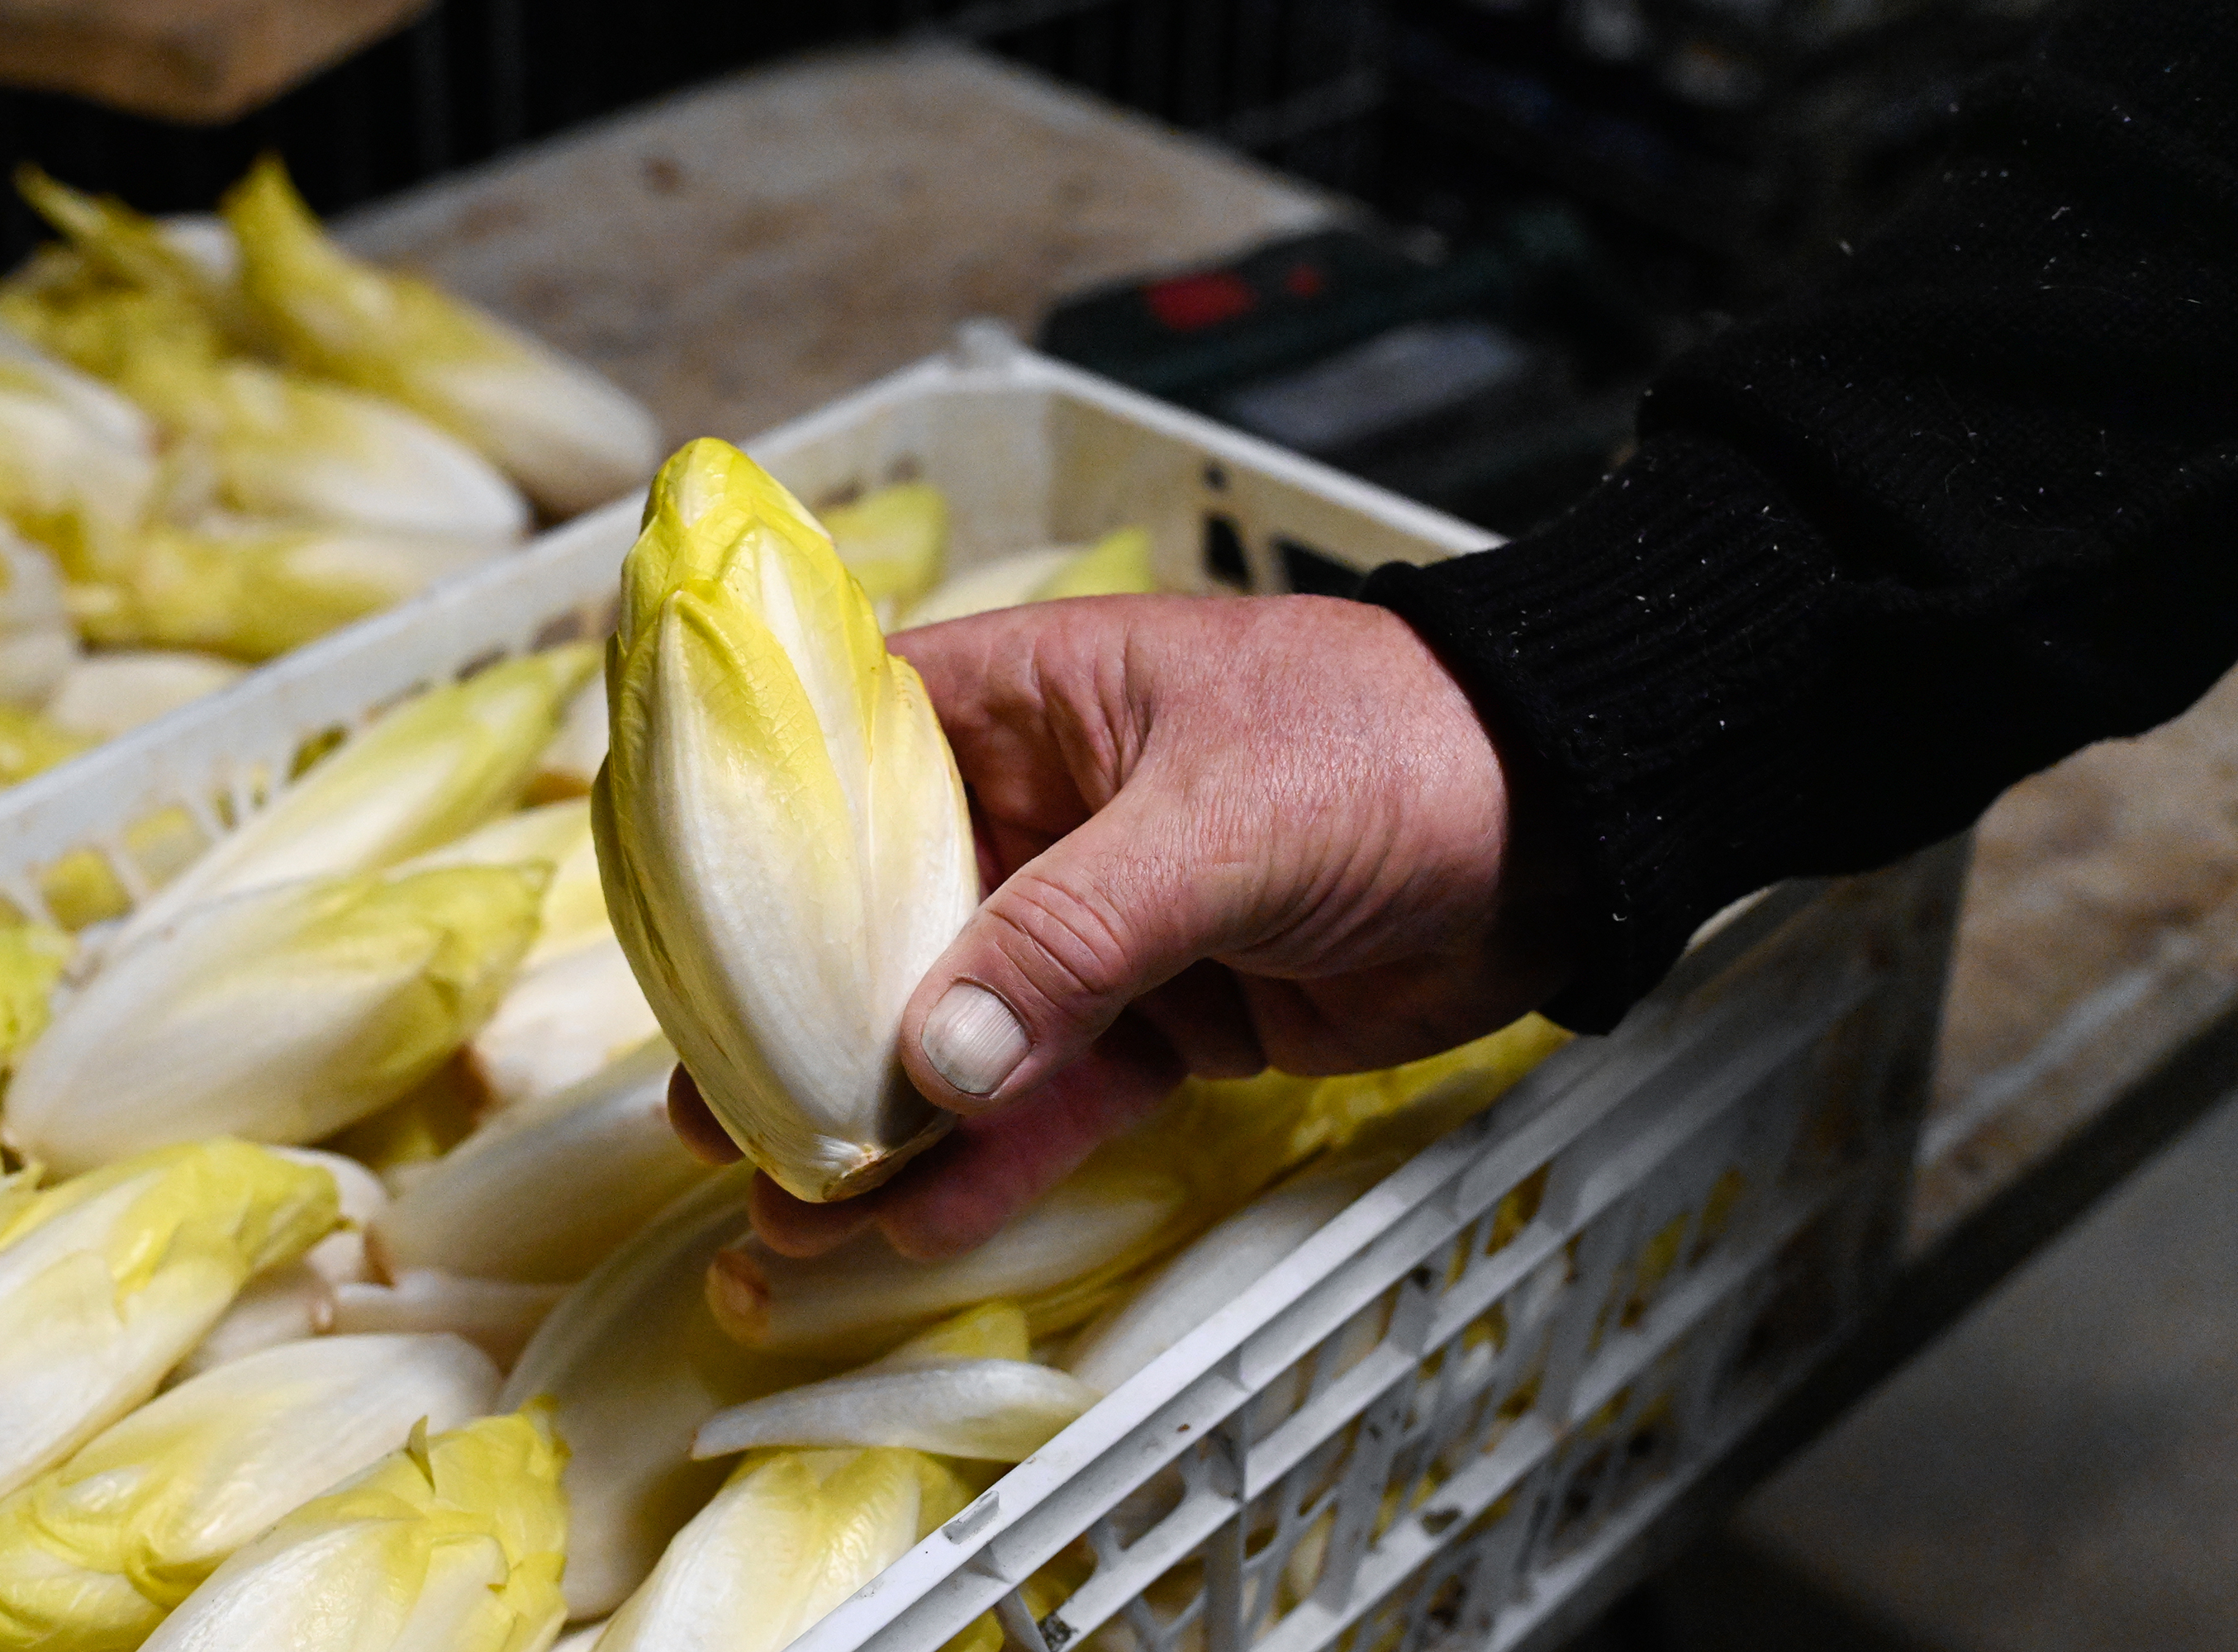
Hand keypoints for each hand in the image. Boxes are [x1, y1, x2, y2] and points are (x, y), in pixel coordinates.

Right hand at [672, 593, 1580, 1257]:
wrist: (1564, 831)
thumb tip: (938, 1059)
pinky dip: (992, 1163)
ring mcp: (1096, 925)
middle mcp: (1036, 810)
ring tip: (785, 1213)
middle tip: (709, 1120)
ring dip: (880, 1121)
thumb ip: (1074, 932)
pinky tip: (912, 1225)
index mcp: (1024, 703)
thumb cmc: (1390, 752)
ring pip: (960, 1030)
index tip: (673, 938)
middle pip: (880, 920)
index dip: (751, 841)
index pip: (844, 756)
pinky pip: (1056, 1096)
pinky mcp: (1163, 1018)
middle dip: (796, 1023)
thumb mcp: (1218, 820)